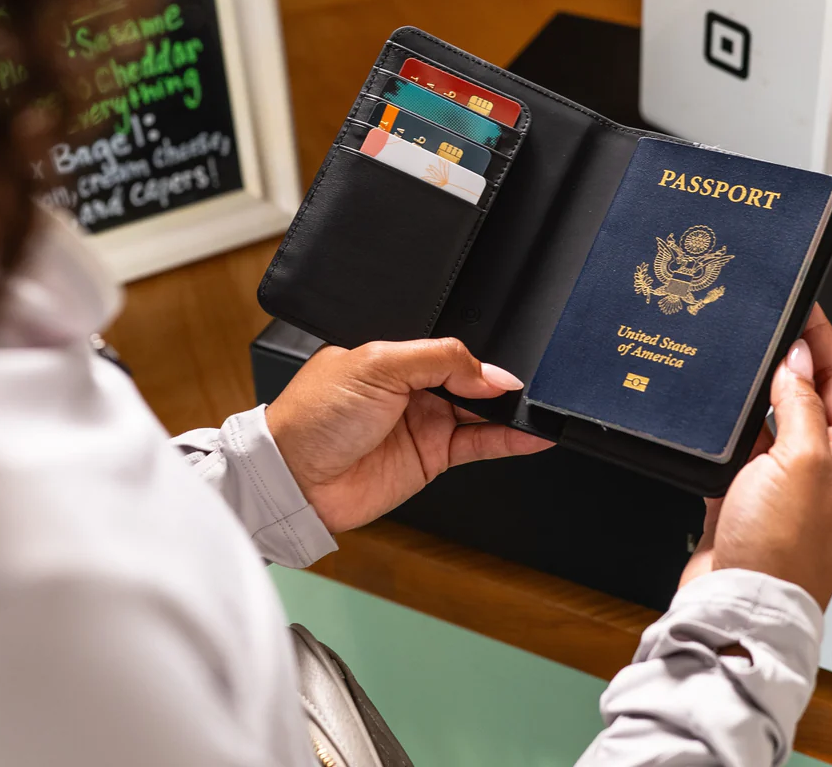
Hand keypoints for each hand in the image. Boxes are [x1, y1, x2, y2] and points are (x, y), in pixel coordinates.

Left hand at [265, 338, 552, 532]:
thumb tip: (487, 373)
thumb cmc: (314, 416)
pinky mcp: (431, 458)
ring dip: (510, 412)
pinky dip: (509, 441)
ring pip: (480, 413)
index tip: (501, 372)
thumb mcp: (375, 366)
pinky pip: (479, 445)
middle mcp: (411, 388)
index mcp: (394, 357)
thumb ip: (436, 360)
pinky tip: (533, 435)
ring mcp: (423, 423)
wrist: (294, 480)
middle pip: (470, 380)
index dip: (478, 360)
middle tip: (520, 391)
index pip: (451, 350)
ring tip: (537, 410)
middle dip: (497, 384)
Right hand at [679, 306, 831, 609]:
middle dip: (790, 360)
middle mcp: (821, 470)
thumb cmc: (781, 549)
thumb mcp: (800, 462)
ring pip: (772, 418)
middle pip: (810, 397)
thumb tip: (797, 361)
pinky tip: (714, 409)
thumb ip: (800, 406)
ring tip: (739, 359)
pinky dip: (729, 424)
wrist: (738, 601)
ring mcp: (782, 482)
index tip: (806, 308)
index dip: (825, 342)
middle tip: (767, 326)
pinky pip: (740, 446)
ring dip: (758, 391)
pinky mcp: (745, 494)